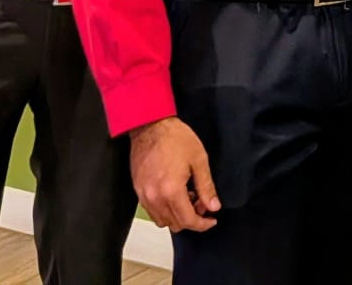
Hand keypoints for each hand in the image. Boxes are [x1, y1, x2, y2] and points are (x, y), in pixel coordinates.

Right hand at [129, 116, 219, 230]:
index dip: (203, 224)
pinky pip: (152, 211)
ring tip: (188, 197)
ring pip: (162, 220)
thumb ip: (206, 187)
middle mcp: (155, 198)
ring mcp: (144, 196)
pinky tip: (174, 194)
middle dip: (192, 219)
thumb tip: (214, 207)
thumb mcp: (199, 160)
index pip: (188, 220)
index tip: (212, 219)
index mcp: (171, 191)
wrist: (150, 126)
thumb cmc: (176, 139)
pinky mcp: (138, 191)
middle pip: (175, 224)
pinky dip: (165, 210)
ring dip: (177, 216)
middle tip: (202, 203)